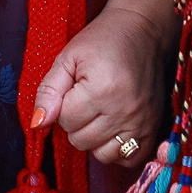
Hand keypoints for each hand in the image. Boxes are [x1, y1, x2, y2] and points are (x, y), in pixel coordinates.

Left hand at [31, 0, 174, 164]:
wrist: (143, 32)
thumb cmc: (102, 41)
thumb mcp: (68, 57)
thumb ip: (49, 91)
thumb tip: (38, 123)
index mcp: (101, 89)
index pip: (65, 120)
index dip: (62, 105)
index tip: (73, 88)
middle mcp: (124, 110)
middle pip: (81, 140)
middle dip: (75, 122)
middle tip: (85, 99)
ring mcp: (142, 122)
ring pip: (102, 154)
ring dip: (94, 138)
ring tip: (98, 113)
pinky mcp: (153, 129)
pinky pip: (128, 159)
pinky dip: (116, 149)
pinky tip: (113, 128)